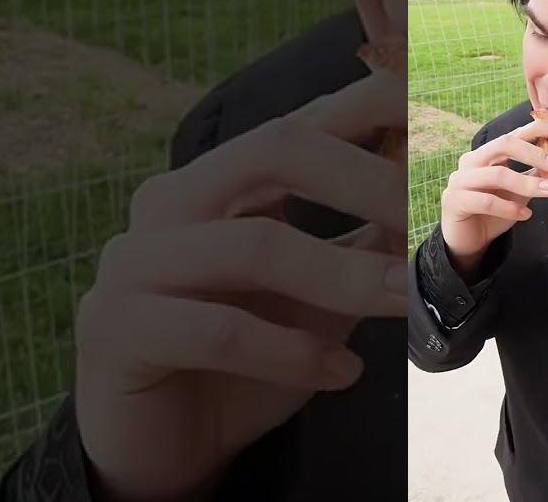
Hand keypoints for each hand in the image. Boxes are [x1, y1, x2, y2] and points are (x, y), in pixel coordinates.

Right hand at [74, 68, 407, 501]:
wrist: (167, 446)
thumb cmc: (249, 359)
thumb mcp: (324, 294)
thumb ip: (366, 242)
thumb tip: (431, 193)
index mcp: (221, 179)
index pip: (301, 120)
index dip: (366, 102)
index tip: (432, 105)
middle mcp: (173, 200)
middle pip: (277, 149)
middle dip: (367, 178)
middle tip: (425, 216)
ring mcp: (135, 259)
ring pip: (256, 245)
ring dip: (344, 276)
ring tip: (400, 302)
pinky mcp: (115, 325)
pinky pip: (220, 330)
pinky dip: (292, 352)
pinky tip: (341, 373)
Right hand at [439, 118, 547, 266]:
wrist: (467, 241)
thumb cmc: (493, 212)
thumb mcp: (518, 192)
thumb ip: (533, 176)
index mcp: (486, 154)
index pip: (513, 134)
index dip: (536, 129)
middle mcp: (471, 161)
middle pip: (504, 145)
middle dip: (534, 153)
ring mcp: (460, 180)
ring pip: (497, 175)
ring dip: (527, 183)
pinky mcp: (454, 201)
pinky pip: (485, 201)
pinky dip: (509, 208)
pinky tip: (525, 215)